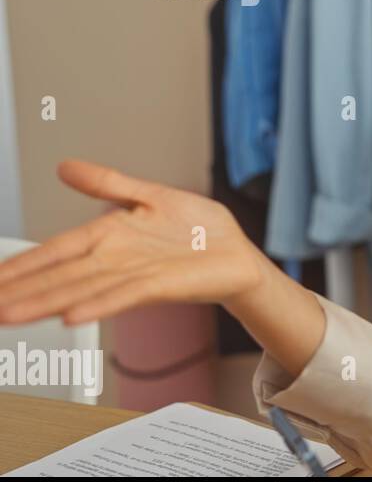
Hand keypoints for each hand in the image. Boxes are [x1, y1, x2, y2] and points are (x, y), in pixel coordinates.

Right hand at [0, 159, 274, 325]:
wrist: (238, 252)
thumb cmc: (199, 229)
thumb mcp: (149, 195)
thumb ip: (107, 183)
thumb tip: (66, 166)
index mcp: (108, 237)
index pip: (54, 251)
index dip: (21, 264)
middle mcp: (115, 260)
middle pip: (59, 276)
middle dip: (20, 290)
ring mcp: (136, 274)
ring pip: (81, 290)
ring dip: (45, 303)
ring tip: (11, 314)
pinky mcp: (161, 285)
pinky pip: (124, 296)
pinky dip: (98, 305)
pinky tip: (71, 315)